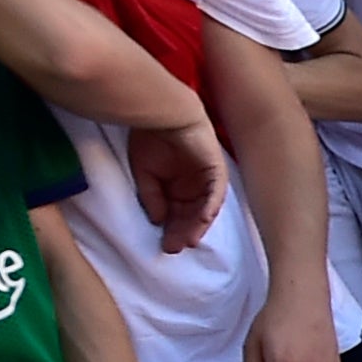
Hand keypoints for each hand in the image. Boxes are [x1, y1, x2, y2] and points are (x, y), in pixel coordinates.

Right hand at [126, 117, 228, 250]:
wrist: (164, 113)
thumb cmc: (151, 138)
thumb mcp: (145, 174)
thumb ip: (152, 197)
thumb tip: (159, 221)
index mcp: (178, 186)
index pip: (178, 214)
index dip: (172, 230)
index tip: (164, 246)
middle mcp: (194, 186)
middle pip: (192, 215)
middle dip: (184, 232)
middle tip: (174, 248)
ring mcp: (207, 179)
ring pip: (205, 208)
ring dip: (198, 225)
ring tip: (188, 240)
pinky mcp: (216, 170)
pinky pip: (216, 192)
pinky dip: (210, 206)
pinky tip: (203, 219)